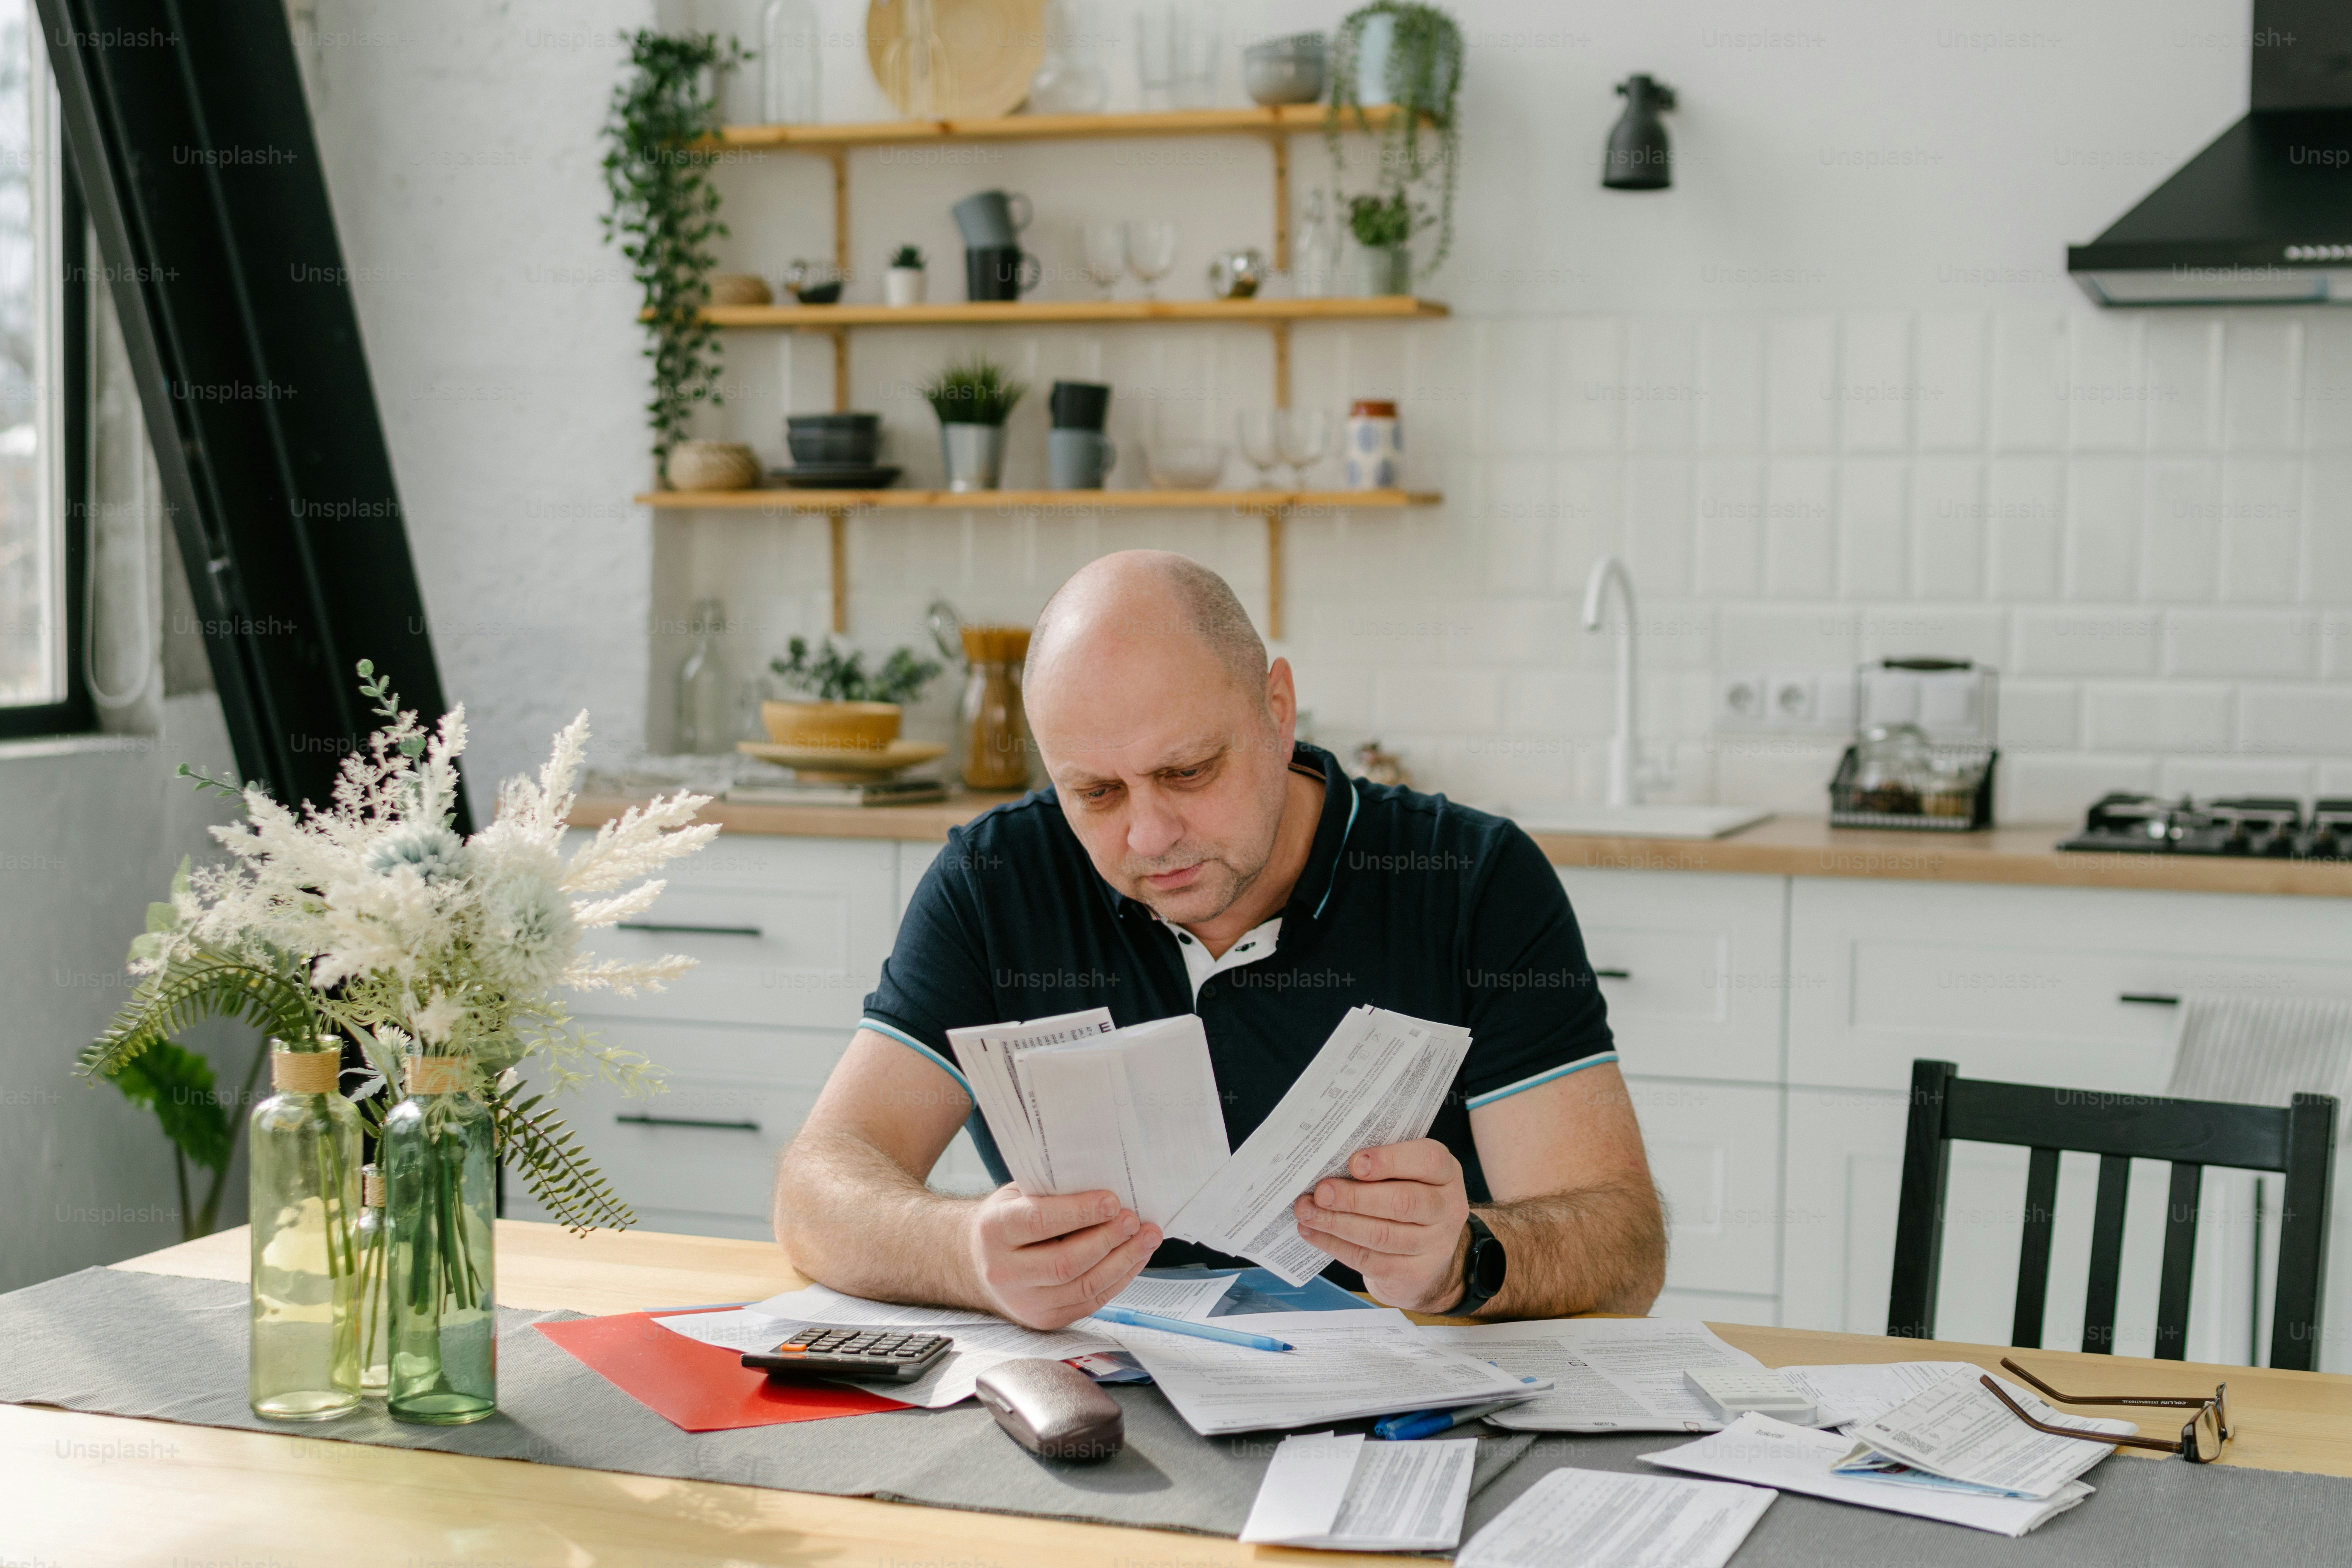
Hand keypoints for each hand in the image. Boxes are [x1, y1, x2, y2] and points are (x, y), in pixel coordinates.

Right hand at [964, 1185, 1161, 1328]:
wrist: (981, 1261)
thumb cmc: (1009, 1220)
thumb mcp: (1019, 1195)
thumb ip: (1054, 1193)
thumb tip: (1108, 1193)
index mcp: (994, 1231)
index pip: (1039, 1222)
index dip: (1080, 1212)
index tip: (1112, 1201)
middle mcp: (1004, 1272)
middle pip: (1065, 1262)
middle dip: (1108, 1240)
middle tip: (1134, 1220)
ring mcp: (1025, 1302)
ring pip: (1084, 1286)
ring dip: (1123, 1261)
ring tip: (1147, 1237)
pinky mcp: (1045, 1320)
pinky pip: (1090, 1302)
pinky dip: (1119, 1279)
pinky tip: (1134, 1258)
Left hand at [1291, 1138, 1471, 1311]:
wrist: (1427, 1259)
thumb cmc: (1407, 1200)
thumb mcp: (1407, 1175)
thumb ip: (1379, 1166)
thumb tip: (1328, 1161)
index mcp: (1446, 1174)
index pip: (1428, 1160)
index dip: (1389, 1160)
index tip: (1354, 1163)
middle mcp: (1447, 1209)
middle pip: (1403, 1202)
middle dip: (1354, 1197)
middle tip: (1320, 1192)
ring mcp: (1434, 1245)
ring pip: (1382, 1234)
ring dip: (1337, 1222)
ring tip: (1306, 1211)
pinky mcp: (1413, 1275)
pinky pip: (1369, 1259)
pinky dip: (1335, 1245)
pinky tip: (1313, 1232)